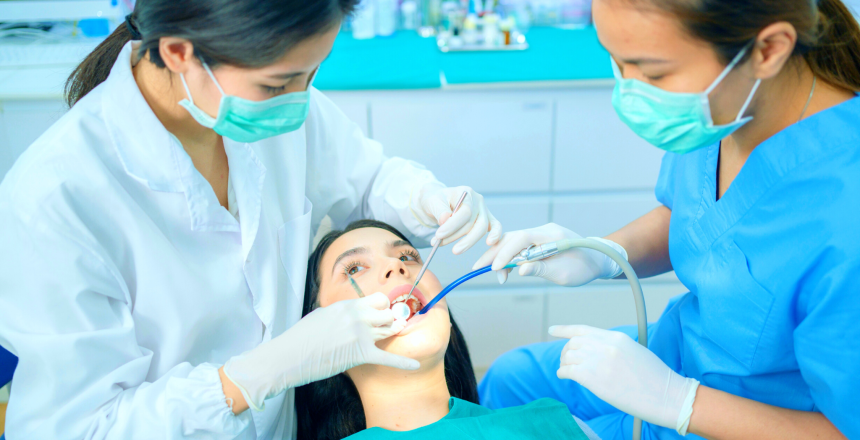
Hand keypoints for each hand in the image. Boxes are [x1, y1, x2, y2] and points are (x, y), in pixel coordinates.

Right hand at [223, 292, 416, 410]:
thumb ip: (342, 312)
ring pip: (388, 330)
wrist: (288, 356)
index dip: (382, 306)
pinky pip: (387, 357)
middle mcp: (357, 316)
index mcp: (347, 304)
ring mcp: (360, 334)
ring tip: (393, 334)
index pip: (378, 299)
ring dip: (390, 334)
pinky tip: (415, 364)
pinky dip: (403, 362)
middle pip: (387, 313)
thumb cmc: (302, 337)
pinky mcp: (360, 354)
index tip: (381, 312)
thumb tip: (354, 312)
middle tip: (386, 327)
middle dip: (388, 320)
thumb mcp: (322, 315)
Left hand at [411, 183, 501, 253]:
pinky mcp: (488, 219)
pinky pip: (495, 227)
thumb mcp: (432, 201)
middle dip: (456, 236)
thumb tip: (445, 219)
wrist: (439, 203)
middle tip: (440, 243)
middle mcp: (477, 201)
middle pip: (473, 222)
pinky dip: (495, 235)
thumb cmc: (436, 201)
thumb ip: (439, 210)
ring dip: (466, 242)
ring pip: (481, 229)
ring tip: (452, 249)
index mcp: (465, 192)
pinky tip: (490, 243)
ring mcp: (484, 210)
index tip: (439, 235)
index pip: (464, 212)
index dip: (452, 225)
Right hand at [473, 223, 626, 284]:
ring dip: (499, 255)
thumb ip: (541, 269)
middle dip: (494, 252)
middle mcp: (545, 230)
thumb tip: (519, 271)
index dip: (506, 252)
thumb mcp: (564, 274)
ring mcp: (541, 233)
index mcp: (553, 235)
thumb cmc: (583, 268)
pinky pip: (519, 245)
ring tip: (487, 270)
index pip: (523, 238)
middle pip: (513, 237)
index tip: (496, 268)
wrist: (598, 259)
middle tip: (477, 267)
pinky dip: (508, 255)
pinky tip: (501, 268)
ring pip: (513, 240)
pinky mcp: (539, 239)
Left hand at [549, 325, 699, 433]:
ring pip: (568, 355)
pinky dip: (562, 373)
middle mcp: (605, 346)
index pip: (583, 329)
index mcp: (616, 337)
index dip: (565, 329)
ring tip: (567, 370)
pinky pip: (568, 371)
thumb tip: (594, 351)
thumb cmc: (655, 378)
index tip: (552, 329)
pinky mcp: (594, 378)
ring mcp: (599, 361)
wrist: (666, 395)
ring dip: (564, 363)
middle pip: (573, 342)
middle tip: (566, 360)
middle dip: (566, 351)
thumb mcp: (635, 352)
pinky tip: (563, 376)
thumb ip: (613, 347)